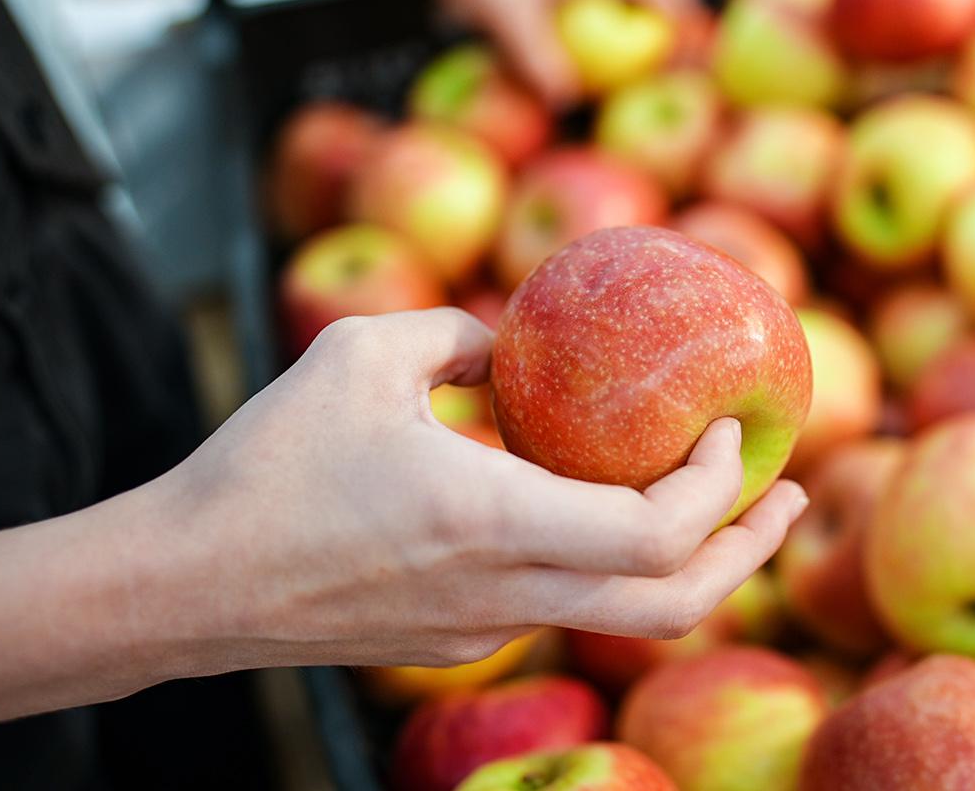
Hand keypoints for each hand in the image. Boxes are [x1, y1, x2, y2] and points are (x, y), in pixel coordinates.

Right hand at [144, 308, 806, 669]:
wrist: (182, 587)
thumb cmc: (265, 465)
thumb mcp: (362, 354)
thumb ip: (459, 333)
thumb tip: (512, 338)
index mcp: (494, 520)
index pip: (658, 534)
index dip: (721, 489)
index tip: (737, 429)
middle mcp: (505, 592)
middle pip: (675, 606)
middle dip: (750, 551)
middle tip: (791, 494)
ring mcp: (483, 630)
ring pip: (623, 615)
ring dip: (687, 560)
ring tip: (716, 497)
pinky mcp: (455, 642)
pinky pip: (562, 605)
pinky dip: (612, 564)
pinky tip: (598, 506)